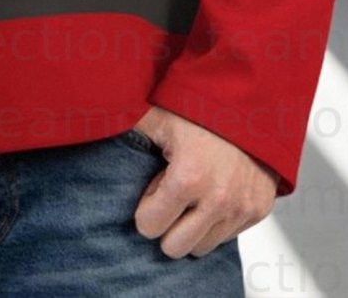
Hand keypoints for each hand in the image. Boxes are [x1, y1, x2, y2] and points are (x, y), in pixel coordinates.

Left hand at [126, 105, 277, 257]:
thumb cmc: (199, 107)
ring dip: (193, 226)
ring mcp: (241, 207)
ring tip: (194, 192)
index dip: (146, 207)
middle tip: (171, 197)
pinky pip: (227, 235)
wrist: (248, 99)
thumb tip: (89, 125)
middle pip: (174, 248)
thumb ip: (126, 126)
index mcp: (187, 178)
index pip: (149, 227)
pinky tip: (214, 190)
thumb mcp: (158, 115)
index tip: (155, 186)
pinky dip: (217, 220)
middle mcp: (217, 200)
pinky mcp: (258, 210)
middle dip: (167, 225)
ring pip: (202, 246)